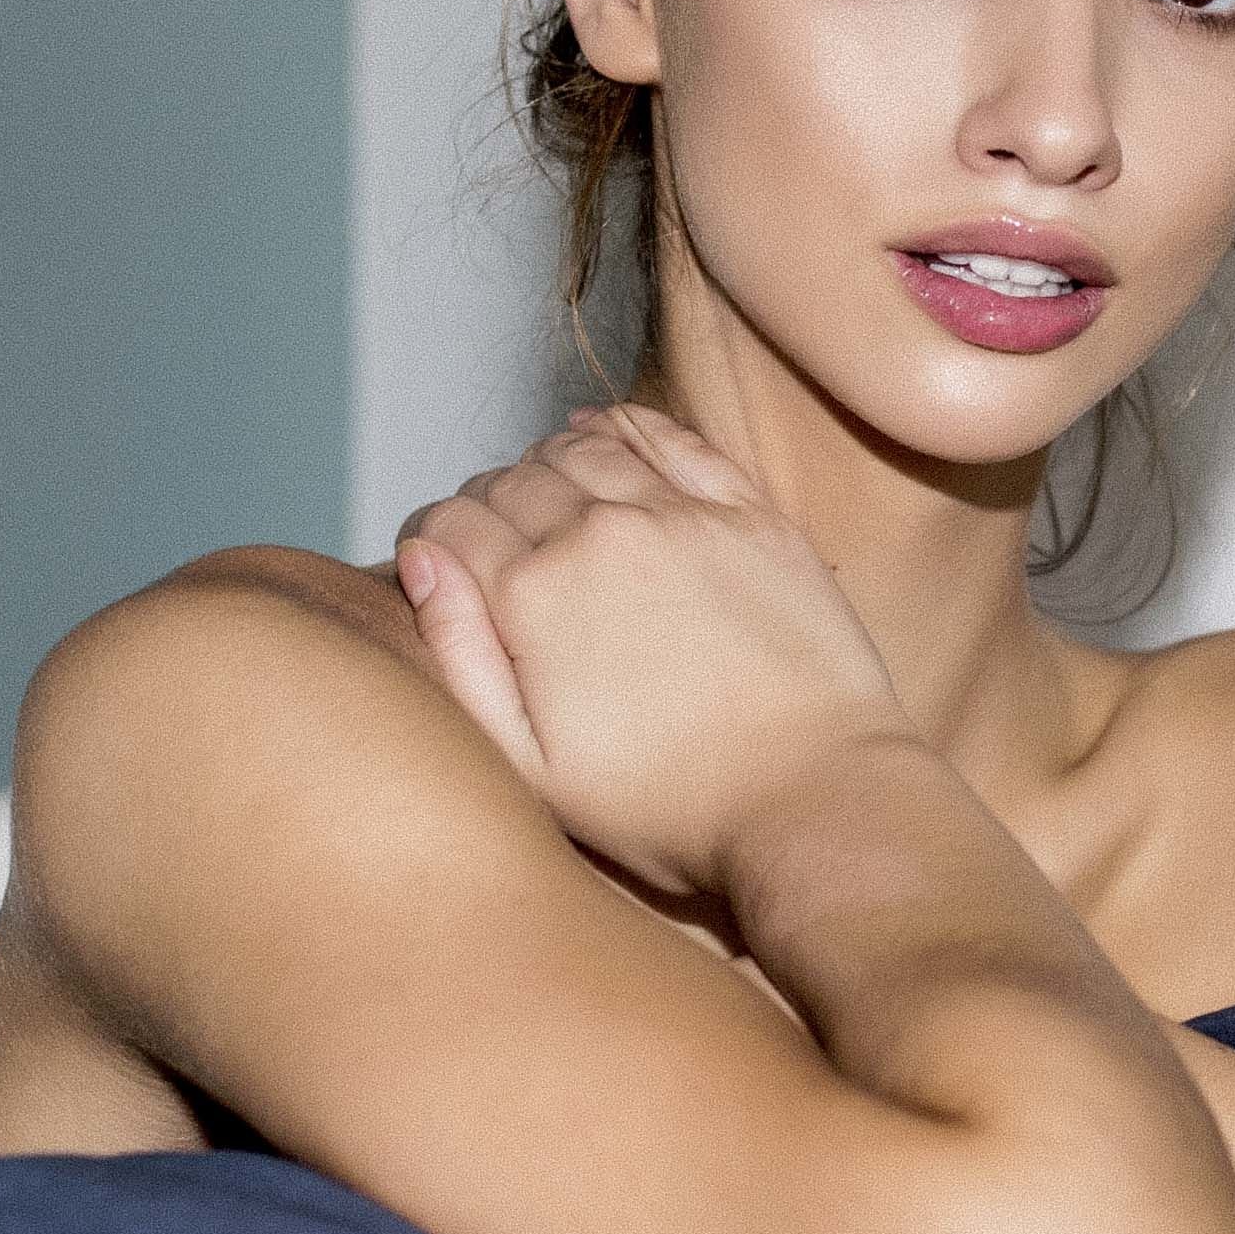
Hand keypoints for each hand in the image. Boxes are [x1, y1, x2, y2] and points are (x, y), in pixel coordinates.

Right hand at [389, 407, 922, 904]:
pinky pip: (667, 436)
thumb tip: (420, 560)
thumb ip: (459, 656)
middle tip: (498, 550)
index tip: (444, 570)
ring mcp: (679, 514)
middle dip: (486, 508)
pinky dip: (622, 425)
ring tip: (546, 503)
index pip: (448, 525)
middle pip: (509, 481)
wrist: (814, 798)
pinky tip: (603, 434)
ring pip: (580, 448)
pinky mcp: (748, 512)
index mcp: (533, 597)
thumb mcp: (535, 767)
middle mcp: (599, 534)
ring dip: (547, 465)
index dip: (432, 543)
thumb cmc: (670, 808)